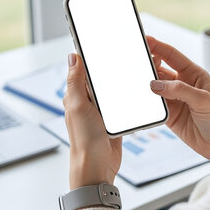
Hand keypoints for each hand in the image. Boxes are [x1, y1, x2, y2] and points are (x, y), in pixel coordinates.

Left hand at [63, 53, 121, 189]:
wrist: (98, 166)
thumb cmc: (84, 139)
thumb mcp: (79, 105)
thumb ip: (76, 81)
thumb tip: (73, 57)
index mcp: (76, 95)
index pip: (83, 69)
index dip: (92, 57)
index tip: (103, 44)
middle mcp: (88, 101)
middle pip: (101, 78)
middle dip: (111, 68)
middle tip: (125, 54)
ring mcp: (102, 110)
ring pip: (114, 90)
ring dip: (122, 83)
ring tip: (134, 70)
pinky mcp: (114, 119)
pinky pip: (123, 104)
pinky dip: (129, 98)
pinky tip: (137, 91)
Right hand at [147, 36, 209, 168]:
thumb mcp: (204, 100)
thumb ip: (180, 90)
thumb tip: (155, 85)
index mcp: (194, 74)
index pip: (172, 56)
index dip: (158, 47)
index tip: (145, 40)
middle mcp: (183, 85)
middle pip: (160, 70)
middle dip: (148, 65)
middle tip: (136, 63)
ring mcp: (175, 100)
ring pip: (155, 88)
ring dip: (145, 85)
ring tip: (134, 81)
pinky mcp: (170, 116)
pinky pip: (154, 106)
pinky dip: (146, 103)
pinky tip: (138, 100)